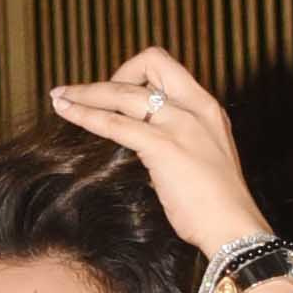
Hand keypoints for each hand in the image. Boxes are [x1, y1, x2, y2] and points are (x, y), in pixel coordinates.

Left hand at [48, 50, 267, 262]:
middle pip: (148, 63)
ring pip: (124, 92)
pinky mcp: (163, 148)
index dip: (135, 74)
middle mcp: (194, 107)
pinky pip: (116, 123)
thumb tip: (147, 146)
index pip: (166, 66)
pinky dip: (86, 115)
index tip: (115, 97)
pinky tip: (67, 114)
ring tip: (58, 97)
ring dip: (86, 92)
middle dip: (109, 76)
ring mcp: (179, 125)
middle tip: (80, 97)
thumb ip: (179, 143)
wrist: (234, 229)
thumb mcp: (202, 161)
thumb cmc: (216, 208)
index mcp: (205, 106)